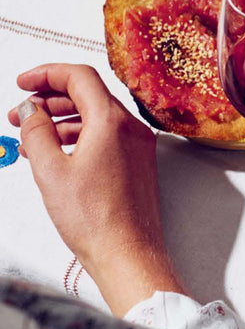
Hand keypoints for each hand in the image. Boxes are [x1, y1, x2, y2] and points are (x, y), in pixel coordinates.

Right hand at [8, 64, 183, 315]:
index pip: (80, 77)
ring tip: (31, 134)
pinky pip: (107, 137)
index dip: (46, 74)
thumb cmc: (94, 220)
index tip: (22, 82)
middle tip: (20, 111)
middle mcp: (132, 129)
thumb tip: (30, 110)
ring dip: (63, 118)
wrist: (128, 254)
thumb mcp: (50, 171)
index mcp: (112, 122)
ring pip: (97, 116)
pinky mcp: (138, 164)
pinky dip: (80, 135)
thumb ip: (36, 132)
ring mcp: (138, 146)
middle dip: (50, 98)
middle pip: (89, 94)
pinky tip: (56, 151)